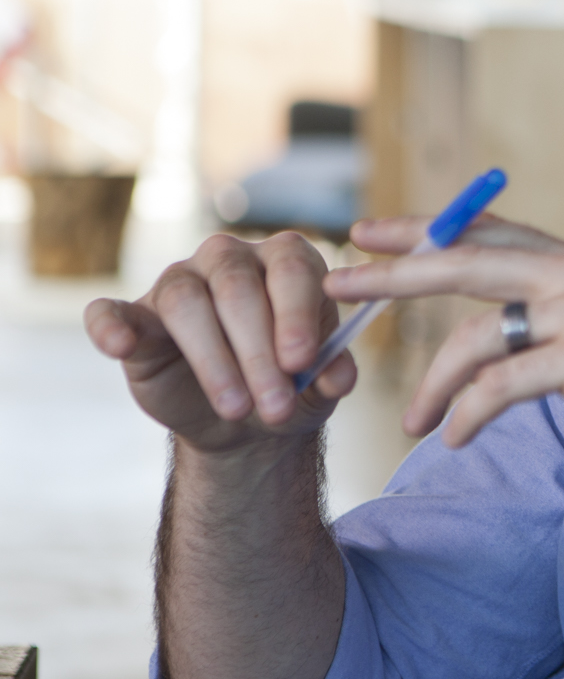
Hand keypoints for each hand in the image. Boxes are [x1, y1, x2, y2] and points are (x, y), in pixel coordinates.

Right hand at [85, 232, 356, 454]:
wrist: (245, 419)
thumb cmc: (292, 385)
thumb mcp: (320, 386)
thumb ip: (333, 374)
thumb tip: (338, 376)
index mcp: (287, 260)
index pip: (291, 270)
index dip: (296, 315)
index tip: (302, 362)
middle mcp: (230, 259)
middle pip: (238, 290)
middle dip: (258, 353)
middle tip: (277, 406)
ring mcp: (179, 282)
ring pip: (186, 302)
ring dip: (212, 360)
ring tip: (238, 408)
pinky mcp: (135, 317)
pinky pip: (112, 312)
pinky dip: (110, 326)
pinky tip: (119, 346)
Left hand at [327, 216, 563, 499]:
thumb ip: (560, 314)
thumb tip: (504, 325)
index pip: (487, 233)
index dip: (425, 229)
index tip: (371, 232)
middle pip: (464, 263)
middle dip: (393, 272)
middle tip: (336, 281)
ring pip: (476, 338)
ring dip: (435, 386)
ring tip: (414, 422)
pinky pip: (500, 386)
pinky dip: (469, 414)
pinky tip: (455, 437)